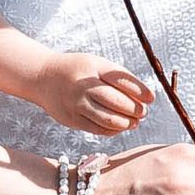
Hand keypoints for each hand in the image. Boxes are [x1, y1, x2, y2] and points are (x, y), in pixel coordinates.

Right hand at [36, 52, 153, 134]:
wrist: (43, 78)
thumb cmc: (77, 70)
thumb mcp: (96, 64)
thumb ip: (118, 78)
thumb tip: (144, 97)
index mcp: (93, 67)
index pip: (122, 80)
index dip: (140, 91)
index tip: (151, 98)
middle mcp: (84, 86)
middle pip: (117, 102)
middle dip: (135, 110)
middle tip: (143, 112)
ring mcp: (76, 104)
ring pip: (109, 120)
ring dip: (126, 123)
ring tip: (134, 122)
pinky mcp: (72, 120)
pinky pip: (97, 129)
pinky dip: (112, 130)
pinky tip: (119, 126)